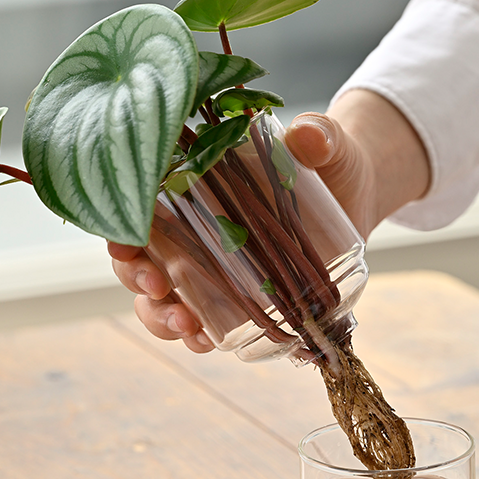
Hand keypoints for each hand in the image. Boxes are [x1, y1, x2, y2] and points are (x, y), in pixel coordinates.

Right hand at [108, 89, 429, 350]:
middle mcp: (192, 231)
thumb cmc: (329, 160)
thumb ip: (319, 135)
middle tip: (158, 287)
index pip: (140, 210)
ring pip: (164, 299)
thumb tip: (307, 137)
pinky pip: (206, 322)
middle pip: (141, 260)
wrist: (356, 192)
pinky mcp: (240, 298)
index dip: (122, 230)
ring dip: (163, 318)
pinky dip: (199, 338)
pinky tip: (206, 343)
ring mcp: (212, 269)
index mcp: (193, 186)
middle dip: (138, 279)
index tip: (126, 243)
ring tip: (186, 327)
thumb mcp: (325, 143)